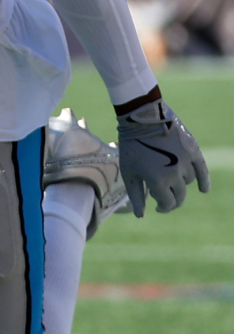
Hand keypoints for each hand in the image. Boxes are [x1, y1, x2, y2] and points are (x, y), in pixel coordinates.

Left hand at [117, 97, 210, 215]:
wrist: (142, 118)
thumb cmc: (131, 146)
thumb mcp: (129, 172)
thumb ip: (136, 195)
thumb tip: (141, 215)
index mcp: (157, 181)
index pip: (168, 203)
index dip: (164, 207)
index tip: (158, 207)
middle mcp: (175, 174)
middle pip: (180, 195)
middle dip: (173, 200)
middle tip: (166, 199)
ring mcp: (186, 162)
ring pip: (189, 181)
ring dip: (180, 184)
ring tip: (169, 180)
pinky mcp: (193, 151)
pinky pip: (202, 170)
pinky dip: (204, 181)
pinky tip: (204, 190)